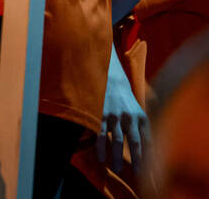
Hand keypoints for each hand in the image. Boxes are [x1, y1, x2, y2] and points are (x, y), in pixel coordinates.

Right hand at [97, 55, 149, 172]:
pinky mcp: (101, 115)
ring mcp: (115, 116)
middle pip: (135, 143)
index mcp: (141, 116)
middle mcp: (130, 117)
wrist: (108, 76)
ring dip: (117, 157)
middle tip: (137, 174)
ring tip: (116, 168)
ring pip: (118, 142)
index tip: (149, 168)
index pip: (148, 140)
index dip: (149, 155)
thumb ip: (141, 126)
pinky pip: (101, 135)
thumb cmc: (123, 96)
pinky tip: (101, 158)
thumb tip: (145, 146)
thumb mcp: (136, 109)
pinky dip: (101, 148)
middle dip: (137, 160)